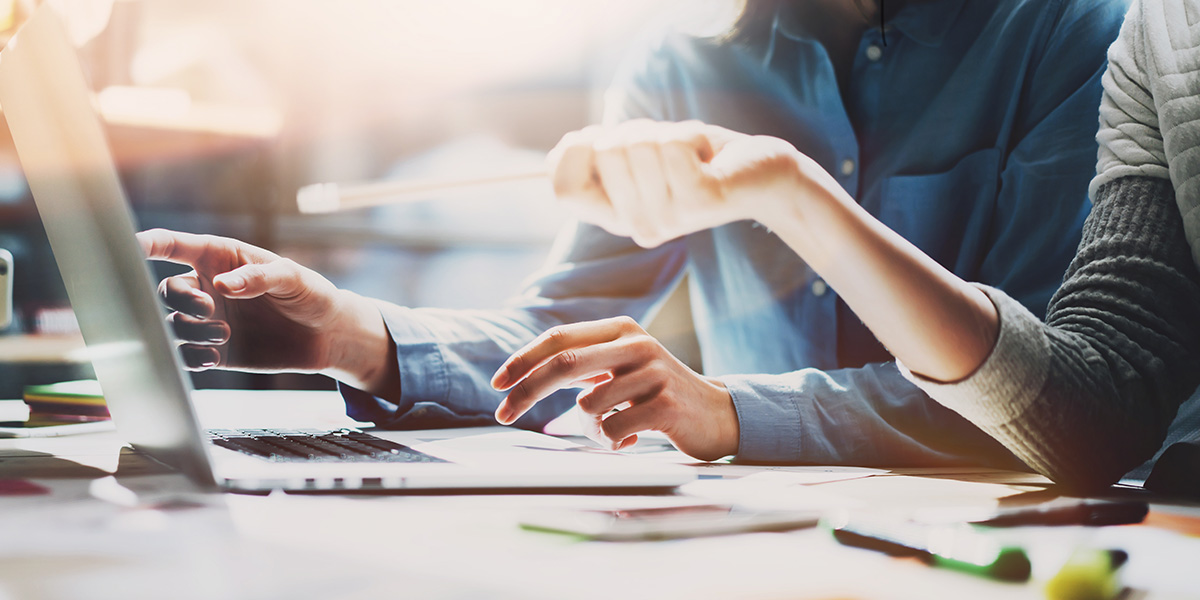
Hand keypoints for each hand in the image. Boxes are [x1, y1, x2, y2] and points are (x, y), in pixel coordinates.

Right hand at [137, 229, 394, 392]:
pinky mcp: (215, 350)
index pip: (175, 245)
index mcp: (220, 258)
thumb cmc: (310, 294)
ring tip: (224, 335)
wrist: (326, 335)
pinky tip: (211, 358)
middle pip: (166, 291)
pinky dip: (191, 358)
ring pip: (173, 324)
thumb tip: (222, 285)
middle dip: (180, 299)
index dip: (148, 244)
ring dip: (190, 330)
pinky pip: (186, 355)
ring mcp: (209, 319)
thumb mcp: (292, 278)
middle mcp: (207, 286)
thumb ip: (258, 277)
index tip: (129, 246)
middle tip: (208, 308)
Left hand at [490, 316, 738, 460]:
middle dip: (526, 392)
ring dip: (588, 428)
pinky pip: (613, 429)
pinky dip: (613, 441)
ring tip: (613, 429)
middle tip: (503, 415)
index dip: (523, 359)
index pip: (559, 338)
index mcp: (620, 329)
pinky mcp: (665, 405)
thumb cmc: (655, 392)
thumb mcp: (620, 366)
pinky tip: (634, 438)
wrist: (716, 413)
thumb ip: (581, 363)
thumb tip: (520, 375)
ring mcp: (653, 373)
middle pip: (564, 364)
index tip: (497, 383)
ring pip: (588, 406)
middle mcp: (636, 344)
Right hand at [548, 119, 806, 247]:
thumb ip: (600, 154)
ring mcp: (668, 217)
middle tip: (667, 149)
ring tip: (691, 154)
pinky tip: (708, 157)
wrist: (761, 174)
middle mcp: (637, 226)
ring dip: (666, 132)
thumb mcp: (641, 155)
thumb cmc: (698, 158)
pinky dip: (691, 135)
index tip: (602, 138)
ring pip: (639, 144)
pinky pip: (672, 146)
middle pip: (604, 152)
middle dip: (635, 130)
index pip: (564, 189)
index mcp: (617, 217)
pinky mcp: (698, 201)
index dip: (574, 152)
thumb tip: (563, 149)